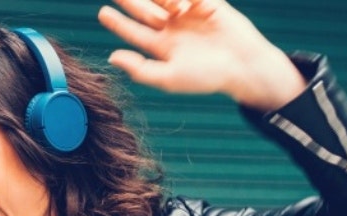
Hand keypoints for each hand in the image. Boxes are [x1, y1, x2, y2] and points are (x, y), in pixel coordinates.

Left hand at [98, 0, 305, 110]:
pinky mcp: (207, 3)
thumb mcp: (169, 77)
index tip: (102, 12)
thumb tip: (112, 57)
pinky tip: (182, 5)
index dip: (118, 22)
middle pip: (144, 9)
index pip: (134, 31)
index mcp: (162, 46)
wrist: (243, 65)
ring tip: (167, 7)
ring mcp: (189, 14)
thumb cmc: (206, 77)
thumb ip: (140, 69)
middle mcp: (172, 28)